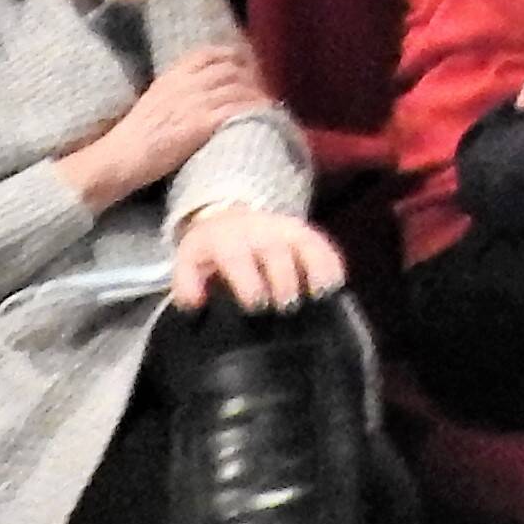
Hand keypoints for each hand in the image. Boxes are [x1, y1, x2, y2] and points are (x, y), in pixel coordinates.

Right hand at [60, 40, 270, 208]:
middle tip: (262, 88)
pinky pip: (235, 110)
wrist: (119, 158)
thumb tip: (205, 87)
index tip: (247, 64)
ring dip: (256, 94)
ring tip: (267, 104)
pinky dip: (253, 110)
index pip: (209, 52)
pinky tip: (264, 115)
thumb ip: (178, 88)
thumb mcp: (155, 99)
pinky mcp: (198, 125)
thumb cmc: (135, 136)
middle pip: (229, 68)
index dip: (233, 55)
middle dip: (251, 75)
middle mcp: (184, 83)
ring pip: (236, 87)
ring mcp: (192, 103)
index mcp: (171, 75)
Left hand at [167, 204, 346, 315]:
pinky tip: (337, 283)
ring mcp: (285, 228)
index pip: (238, 257)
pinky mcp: (304, 231)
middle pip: (275, 251)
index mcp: (227, 239)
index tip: (257, 305)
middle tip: (287, 307)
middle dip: (283, 279)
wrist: (229, 217)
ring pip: (304, 243)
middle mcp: (259, 230)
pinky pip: (322, 242)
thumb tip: (196, 304)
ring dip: (315, 267)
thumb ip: (186, 285)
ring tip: (322, 294)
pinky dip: (331, 261)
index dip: (248, 280)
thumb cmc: (211, 251)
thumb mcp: (188, 263)